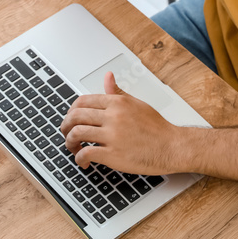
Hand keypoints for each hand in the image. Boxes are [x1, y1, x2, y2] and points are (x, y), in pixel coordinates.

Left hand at [60, 72, 184, 174]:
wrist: (172, 146)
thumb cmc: (157, 127)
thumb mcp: (136, 103)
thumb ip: (117, 92)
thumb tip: (108, 77)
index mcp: (117, 103)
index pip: (82, 101)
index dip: (71, 111)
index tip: (71, 119)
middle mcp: (113, 116)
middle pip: (75, 116)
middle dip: (65, 126)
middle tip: (66, 133)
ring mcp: (112, 135)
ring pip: (76, 133)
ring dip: (69, 142)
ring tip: (73, 148)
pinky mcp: (113, 154)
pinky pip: (86, 153)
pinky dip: (79, 158)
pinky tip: (83, 161)